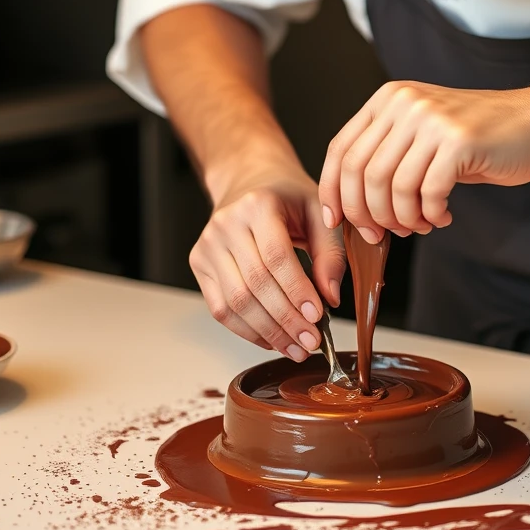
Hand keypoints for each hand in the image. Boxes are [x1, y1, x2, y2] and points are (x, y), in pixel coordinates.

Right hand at [190, 160, 345, 360]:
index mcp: (258, 205)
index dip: (297, 290)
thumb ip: (331, 254)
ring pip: (235, 302)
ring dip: (268, 332)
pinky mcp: (198, 263)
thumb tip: (330, 298)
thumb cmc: (289, 199)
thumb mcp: (320, 213)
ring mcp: (207, 244)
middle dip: (286, 319)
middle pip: (255, 284)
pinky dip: (247, 330)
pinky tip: (273, 339)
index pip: (276, 257)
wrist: (250, 181)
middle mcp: (226, 223)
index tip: (318, 316)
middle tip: (311, 342)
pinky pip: (220, 308)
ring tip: (296, 348)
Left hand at [318, 81, 529, 242]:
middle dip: (366, 214)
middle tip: (382, 234)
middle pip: (360, 173)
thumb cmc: (481, 136)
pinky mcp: (458, 141)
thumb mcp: (424, 131)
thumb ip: (387, 153)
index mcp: (389, 98)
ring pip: (391, 187)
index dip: (333, 191)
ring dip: (402, 219)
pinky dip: (430, 215)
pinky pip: (426, 194)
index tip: (337, 221)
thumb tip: (348, 203)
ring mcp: (432, 119)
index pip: (340, 149)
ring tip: (419, 225)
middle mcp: (406, 102)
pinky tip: (443, 216)